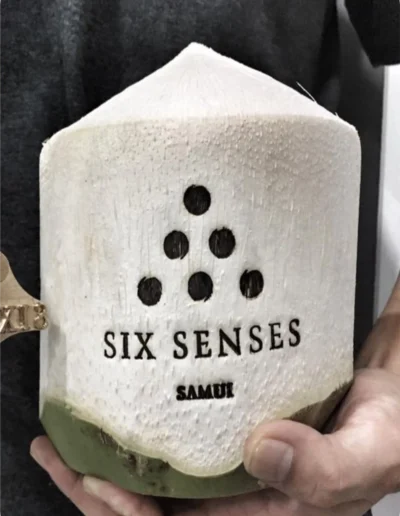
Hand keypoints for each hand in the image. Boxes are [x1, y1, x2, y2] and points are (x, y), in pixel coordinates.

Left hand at [31, 277, 399, 514]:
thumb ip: (322, 466)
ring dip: (109, 461)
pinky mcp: (229, 441)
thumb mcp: (365, 455)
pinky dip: (143, 433)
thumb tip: (260, 451)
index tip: (91, 478)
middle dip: (96, 489)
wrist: (386, 401)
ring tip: (68, 439)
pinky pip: (176, 444)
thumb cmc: (385, 435)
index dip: (128, 515)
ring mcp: (230, 473)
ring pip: (157, 478)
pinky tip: (121, 416)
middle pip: (151, 511)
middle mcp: (240, 504)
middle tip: (55, 454)